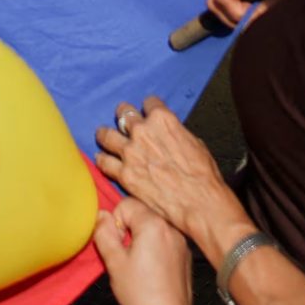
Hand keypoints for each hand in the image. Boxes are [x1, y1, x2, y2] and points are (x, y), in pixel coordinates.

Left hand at [95, 96, 233, 236]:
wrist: (198, 201)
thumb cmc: (202, 175)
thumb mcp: (194, 142)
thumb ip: (175, 134)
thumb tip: (168, 136)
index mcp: (163, 120)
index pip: (149, 102)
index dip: (149, 108)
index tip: (147, 113)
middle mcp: (142, 131)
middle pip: (123, 114)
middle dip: (123, 116)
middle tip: (122, 121)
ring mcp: (130, 152)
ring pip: (106, 135)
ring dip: (105, 135)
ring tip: (103, 136)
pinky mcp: (124, 174)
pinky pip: (104, 162)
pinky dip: (102, 160)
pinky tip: (103, 159)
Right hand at [95, 197, 195, 304]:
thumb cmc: (139, 293)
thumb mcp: (113, 262)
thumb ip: (104, 233)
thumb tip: (102, 215)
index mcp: (154, 224)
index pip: (127, 204)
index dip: (116, 222)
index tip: (117, 245)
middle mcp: (171, 229)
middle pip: (142, 215)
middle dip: (129, 231)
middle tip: (125, 258)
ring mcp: (182, 243)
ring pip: (154, 230)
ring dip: (142, 241)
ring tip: (138, 268)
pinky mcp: (186, 258)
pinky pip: (165, 243)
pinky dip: (156, 250)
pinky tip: (153, 274)